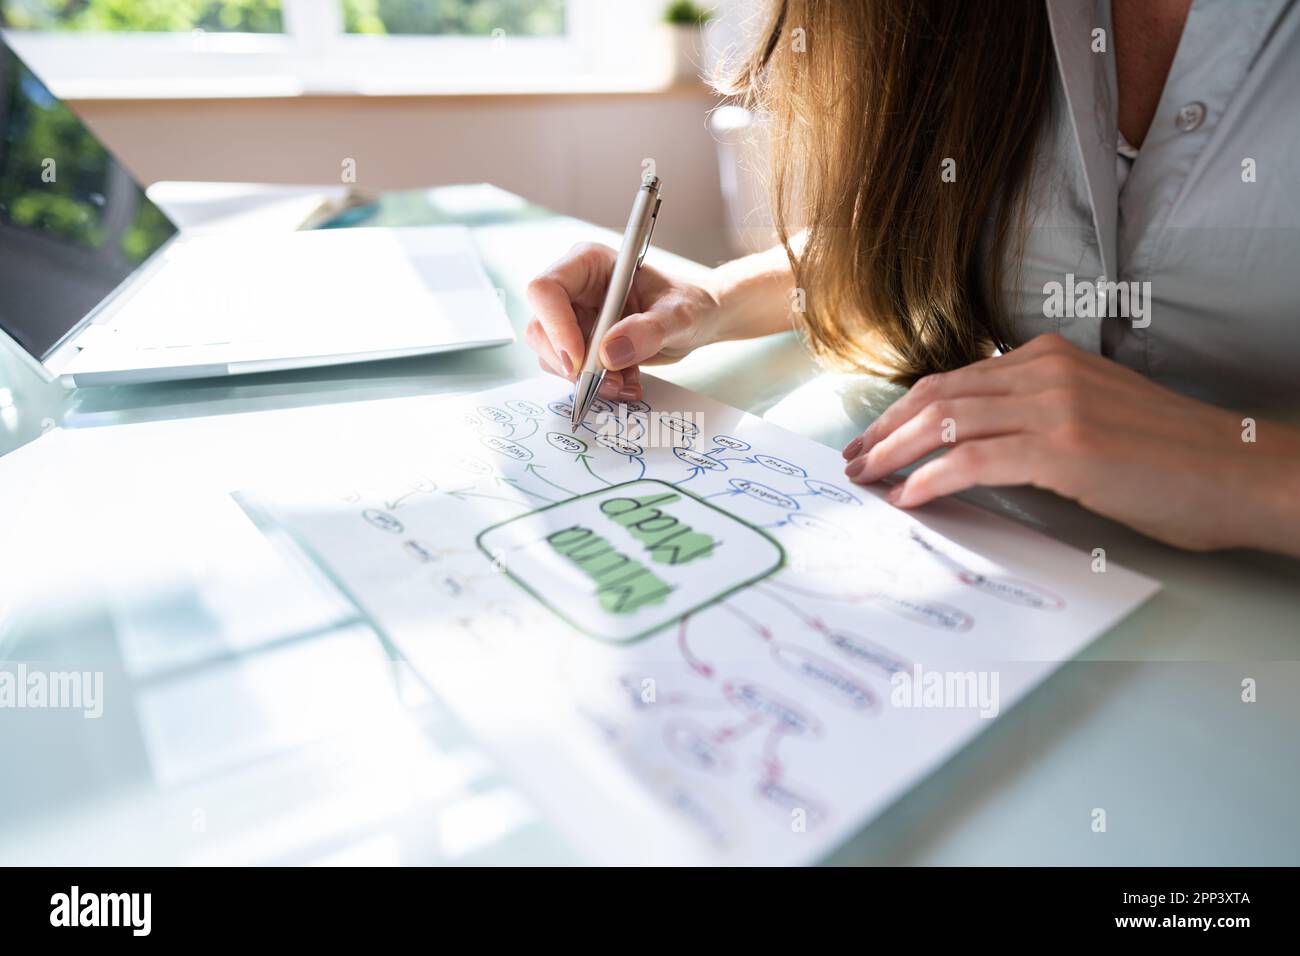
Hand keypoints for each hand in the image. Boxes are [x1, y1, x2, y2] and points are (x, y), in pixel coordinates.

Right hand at [525, 243, 719, 402]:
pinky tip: (626, 381)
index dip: (555, 327)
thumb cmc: (688, 305)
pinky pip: (572, 371)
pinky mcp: (581, 344)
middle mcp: (575, 289)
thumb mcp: (678, 316)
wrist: (697, 322)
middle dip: (571, 363)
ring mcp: (574, 318)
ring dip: (585, 379)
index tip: (579, 361)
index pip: (546, 290)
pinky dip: (595, 385)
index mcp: (589, 263)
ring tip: (625, 382)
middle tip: (607, 381)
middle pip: (540, 328)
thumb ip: (647, 331)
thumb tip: (608, 353)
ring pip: (552, 355)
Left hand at [841, 333, 1299, 553]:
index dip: (902, 410)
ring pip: (945, 420)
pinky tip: (908, 497)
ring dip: (894, 453)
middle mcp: (1046, 370)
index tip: (873, 438)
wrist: (1241, 470)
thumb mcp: (1096, 413)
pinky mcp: (1065, 447)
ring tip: (866, 480)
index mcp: (1050, 357)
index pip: (953, 379)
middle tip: (853, 461)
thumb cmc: (1173, 457)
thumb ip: (1038, 412)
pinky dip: (931, 477)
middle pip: (937, 394)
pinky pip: (973, 458)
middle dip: (884, 430)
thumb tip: (976, 441)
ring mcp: (1055, 405)